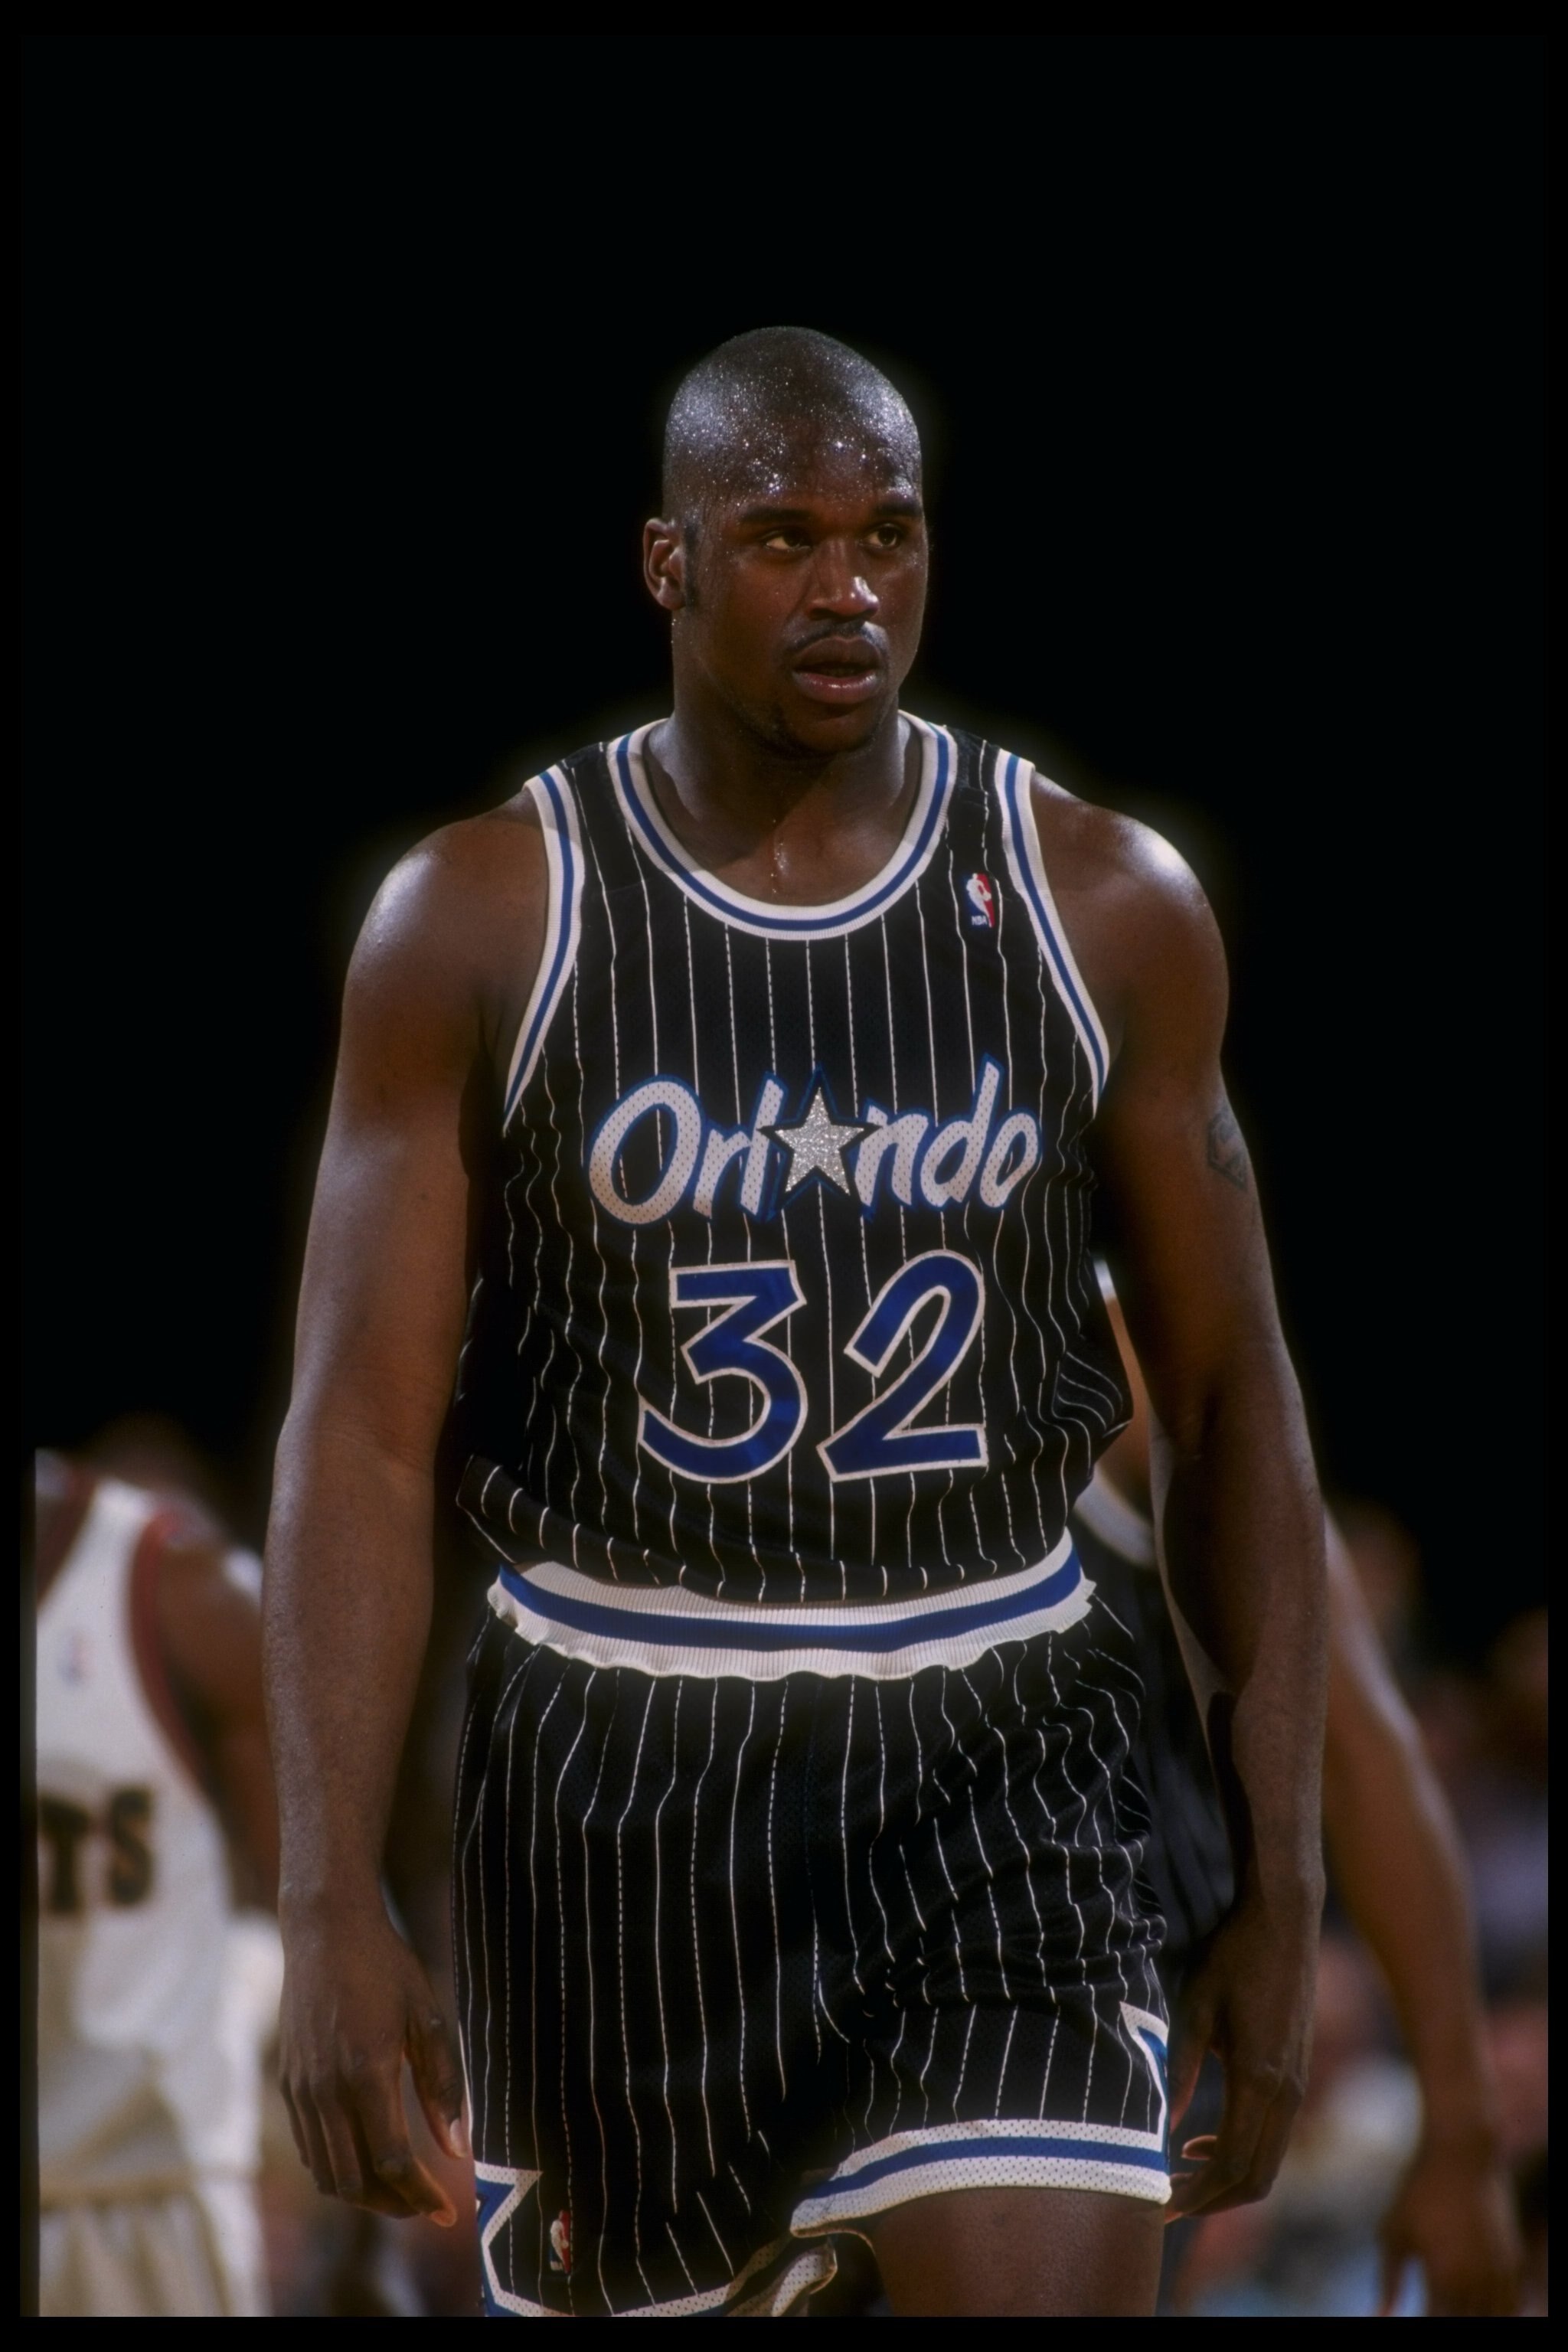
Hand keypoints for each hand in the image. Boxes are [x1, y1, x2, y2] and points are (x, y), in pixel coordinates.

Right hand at [278, 1896, 468, 2222]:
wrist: (326, 1930)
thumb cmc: (387, 1967)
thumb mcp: (428, 2018)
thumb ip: (443, 2086)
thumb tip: (458, 2150)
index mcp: (367, 2074)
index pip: (393, 2163)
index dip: (421, 2196)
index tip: (447, 2211)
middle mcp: (327, 2091)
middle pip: (355, 2182)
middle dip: (393, 2206)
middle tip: (426, 2206)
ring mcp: (301, 2091)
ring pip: (327, 2173)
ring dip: (364, 2192)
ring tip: (401, 2189)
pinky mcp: (288, 2085)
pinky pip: (310, 2148)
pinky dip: (337, 2167)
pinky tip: (366, 2157)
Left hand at [1165, 1883, 1318, 2220]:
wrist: (1286, 1921)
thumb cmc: (1235, 1956)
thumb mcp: (1197, 2007)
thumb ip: (1181, 2069)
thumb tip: (1164, 2125)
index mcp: (1261, 2080)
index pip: (1235, 2167)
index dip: (1199, 2196)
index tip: (1161, 2206)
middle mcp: (1288, 2093)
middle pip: (1257, 2179)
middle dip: (1212, 2202)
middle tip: (1165, 2204)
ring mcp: (1298, 2085)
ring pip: (1267, 2161)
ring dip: (1226, 2179)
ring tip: (1178, 2176)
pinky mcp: (1297, 2075)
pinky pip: (1272, 2135)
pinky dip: (1241, 2153)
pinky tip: (1202, 2142)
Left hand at [1378, 2132, 1521, 2316]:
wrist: (1461, 2155)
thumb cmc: (1418, 2192)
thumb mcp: (1393, 2233)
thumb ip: (1387, 2282)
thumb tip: (1378, 2317)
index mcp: (1442, 2280)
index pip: (1435, 2326)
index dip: (1422, 2325)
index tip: (1416, 2316)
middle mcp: (1476, 2283)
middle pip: (1468, 2325)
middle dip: (1451, 2321)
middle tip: (1435, 2307)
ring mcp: (1499, 2274)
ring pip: (1495, 2319)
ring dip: (1477, 2318)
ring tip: (1455, 2307)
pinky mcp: (1513, 2261)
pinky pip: (1513, 2305)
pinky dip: (1501, 2312)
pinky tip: (1481, 2305)